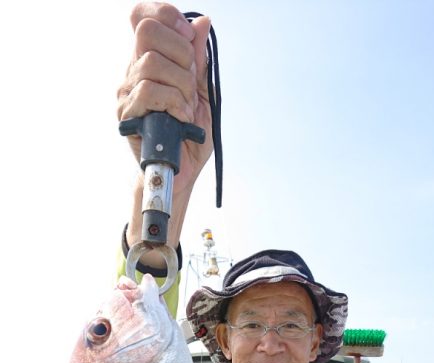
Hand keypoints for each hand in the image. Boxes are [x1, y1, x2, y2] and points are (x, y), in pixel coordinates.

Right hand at [117, 2, 212, 197]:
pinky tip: (179, 119)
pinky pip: (149, 91)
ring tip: (186, 109)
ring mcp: (127, 91)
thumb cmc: (189, 135)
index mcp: (150, 59)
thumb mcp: (202, 92)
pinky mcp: (126, 114)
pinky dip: (173, 103)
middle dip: (181, 53)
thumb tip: (201, 23)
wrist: (182, 171)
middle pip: (148, 31)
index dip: (167, 16)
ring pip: (152, 63)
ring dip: (181, 87)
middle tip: (189, 83)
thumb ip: (199, 60)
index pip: (144, 15)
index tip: (188, 39)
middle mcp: (134, 71)